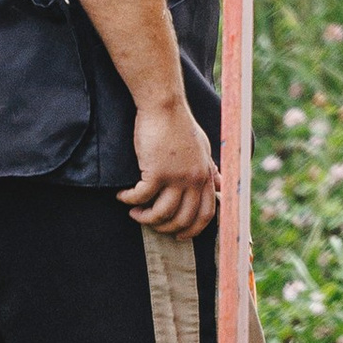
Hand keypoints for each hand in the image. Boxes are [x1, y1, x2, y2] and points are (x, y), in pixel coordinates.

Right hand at [121, 97, 219, 238]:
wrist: (164, 105)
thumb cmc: (179, 124)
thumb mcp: (202, 147)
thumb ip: (209, 168)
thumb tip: (219, 185)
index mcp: (206, 175)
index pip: (206, 214)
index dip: (192, 230)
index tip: (179, 236)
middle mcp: (194, 179)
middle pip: (183, 219)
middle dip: (165, 228)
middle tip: (150, 223)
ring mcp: (176, 176)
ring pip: (161, 213)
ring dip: (145, 218)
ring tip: (135, 213)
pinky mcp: (156, 171)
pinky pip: (140, 197)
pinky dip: (129, 200)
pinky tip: (123, 196)